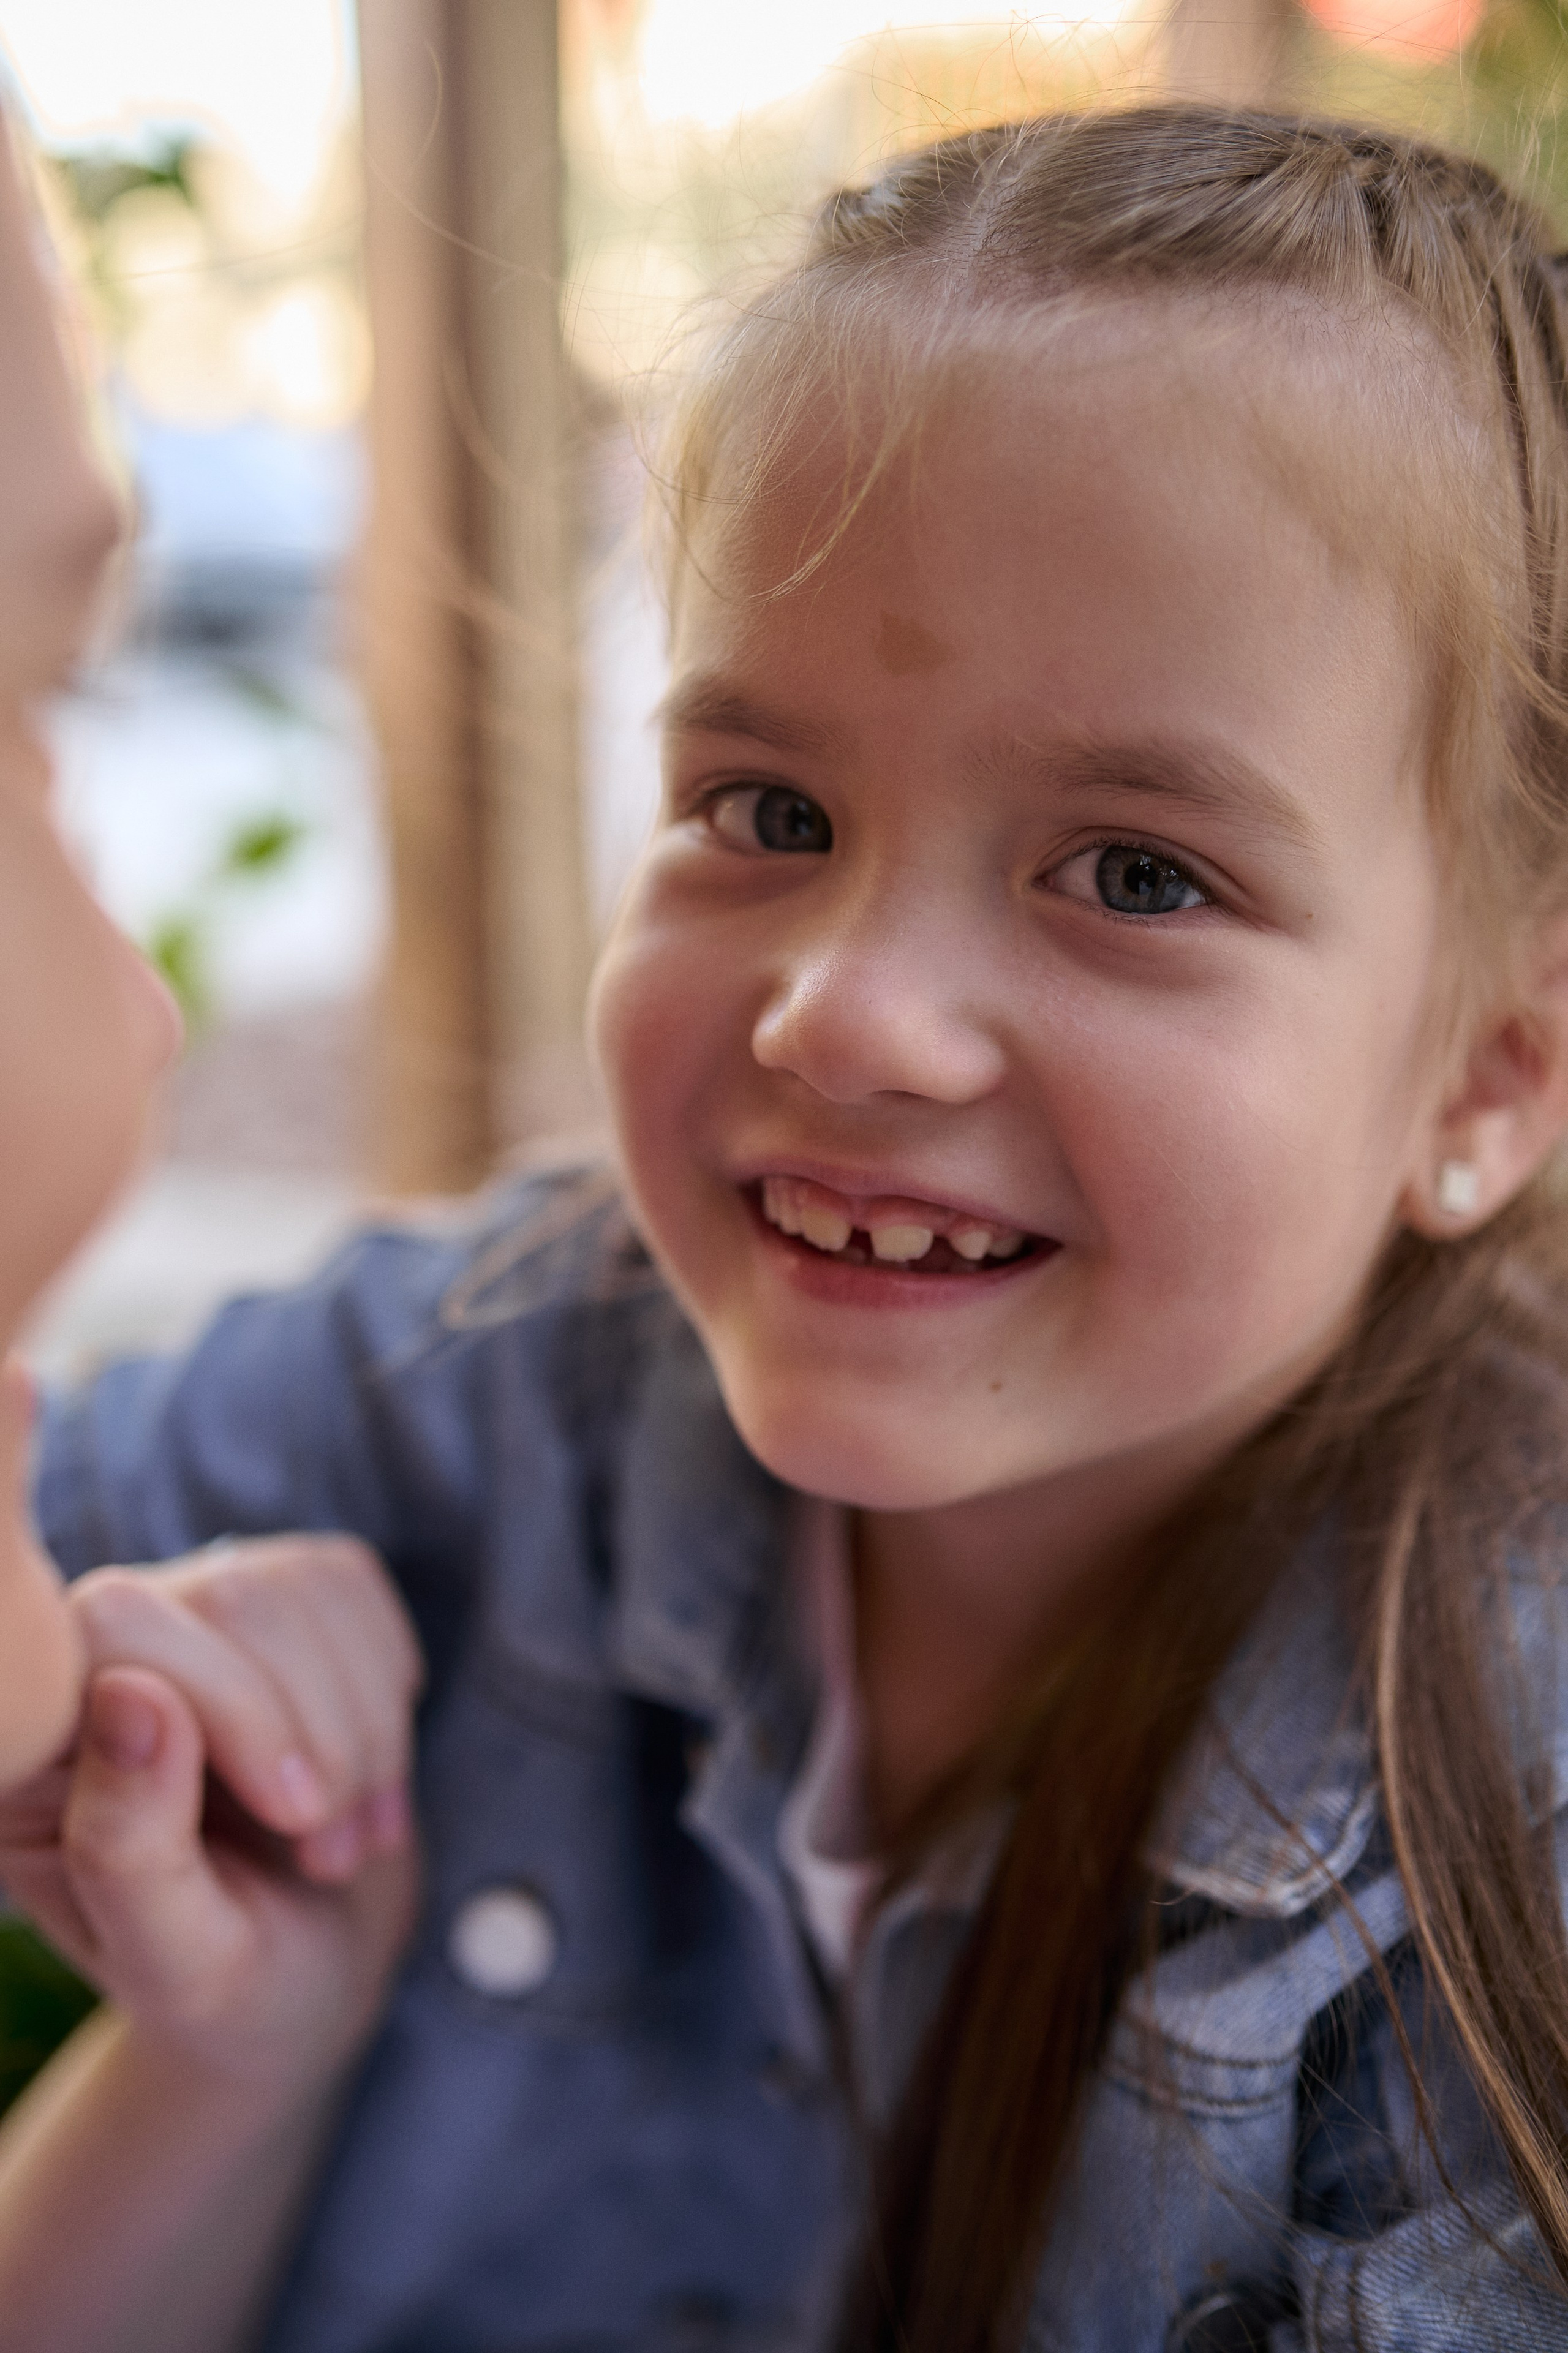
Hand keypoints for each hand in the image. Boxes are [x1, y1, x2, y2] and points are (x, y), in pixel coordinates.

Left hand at [0, 1536, 423, 2094]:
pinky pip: (347, 1586)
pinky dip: (385, 1697)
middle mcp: (96, 1659)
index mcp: (34, 1747)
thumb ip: (127, 1845)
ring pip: (297, 1588)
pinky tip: (368, 1781)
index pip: (115, 1626)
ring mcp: (188, 1616)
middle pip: (226, 1599)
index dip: (224, 1699)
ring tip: (344, 1839)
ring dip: (359, 1728)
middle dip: (307, 1731)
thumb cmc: (229, 1987)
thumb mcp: (178, 1960)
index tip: (291, 1816)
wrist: (309, 1971)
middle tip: (327, 1850)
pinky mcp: (275, 1602)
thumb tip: (127, 1693)